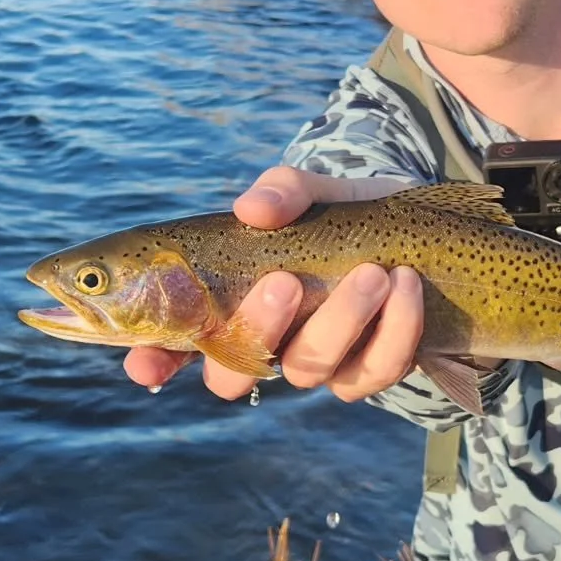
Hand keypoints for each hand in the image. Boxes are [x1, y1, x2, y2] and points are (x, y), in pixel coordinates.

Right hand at [123, 167, 426, 402]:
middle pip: (234, 372)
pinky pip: (374, 369)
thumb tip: (252, 209)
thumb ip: (281, 190)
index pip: (173, 342)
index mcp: (228, 302)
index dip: (153, 359)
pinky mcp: (368, 369)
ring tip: (374, 273)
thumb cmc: (339, 211)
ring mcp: (314, 361)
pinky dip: (394, 329)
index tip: (144, 362)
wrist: (416, 226)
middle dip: (258, 328)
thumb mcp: (309, 189)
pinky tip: (405, 285)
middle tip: (285, 281)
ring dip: (340, 321)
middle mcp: (263, 341)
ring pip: (308, 369)